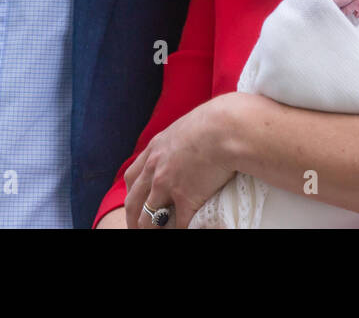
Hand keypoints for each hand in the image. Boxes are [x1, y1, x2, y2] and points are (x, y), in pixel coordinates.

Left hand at [122, 93, 242, 228]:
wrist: (226, 128)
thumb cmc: (215, 122)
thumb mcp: (188, 127)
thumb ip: (182, 140)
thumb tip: (193, 142)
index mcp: (155, 149)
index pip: (133, 176)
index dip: (133, 193)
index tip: (136, 204)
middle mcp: (155, 168)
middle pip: (133, 201)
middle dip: (133, 219)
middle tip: (137, 229)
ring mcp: (167, 185)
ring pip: (149, 218)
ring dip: (149, 229)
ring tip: (155, 236)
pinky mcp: (185, 199)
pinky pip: (179, 225)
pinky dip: (179, 232)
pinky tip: (183, 232)